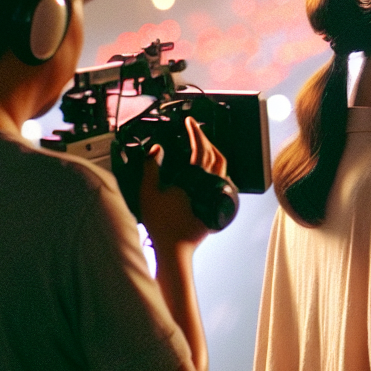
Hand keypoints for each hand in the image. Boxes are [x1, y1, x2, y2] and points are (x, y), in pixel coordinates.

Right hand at [139, 117, 227, 249]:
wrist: (175, 249)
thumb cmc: (161, 223)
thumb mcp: (149, 192)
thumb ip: (151, 167)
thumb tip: (156, 149)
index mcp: (196, 178)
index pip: (200, 147)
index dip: (195, 131)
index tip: (189, 121)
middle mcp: (211, 183)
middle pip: (215, 153)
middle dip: (205, 138)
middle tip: (195, 130)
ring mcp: (217, 193)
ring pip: (222, 166)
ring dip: (213, 152)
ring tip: (203, 145)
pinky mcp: (218, 203)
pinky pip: (222, 178)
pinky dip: (216, 168)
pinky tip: (207, 169)